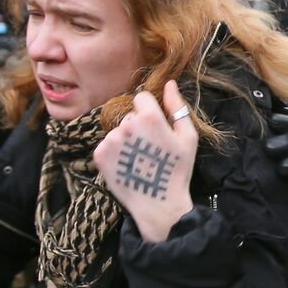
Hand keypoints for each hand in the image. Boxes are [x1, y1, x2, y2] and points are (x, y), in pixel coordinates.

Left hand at [94, 81, 197, 241]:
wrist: (158, 204)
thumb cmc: (177, 170)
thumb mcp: (188, 137)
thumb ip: (177, 107)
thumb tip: (169, 83)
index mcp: (148, 117)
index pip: (141, 98)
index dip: (150, 112)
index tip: (156, 130)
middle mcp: (126, 124)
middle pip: (129, 116)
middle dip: (137, 128)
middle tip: (150, 150)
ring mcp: (110, 140)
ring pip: (117, 131)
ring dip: (126, 141)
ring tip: (139, 161)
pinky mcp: (99, 154)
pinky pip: (107, 145)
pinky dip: (115, 154)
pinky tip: (128, 166)